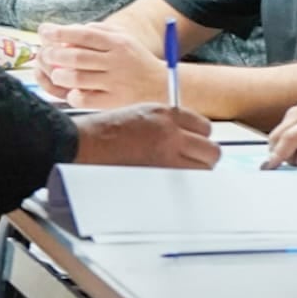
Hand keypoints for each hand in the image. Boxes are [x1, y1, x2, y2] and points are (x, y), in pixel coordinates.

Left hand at [36, 22, 164, 108]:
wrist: (160, 85)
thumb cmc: (134, 58)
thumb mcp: (122, 36)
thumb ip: (97, 30)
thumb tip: (68, 31)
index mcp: (117, 42)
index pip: (83, 35)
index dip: (60, 33)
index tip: (44, 32)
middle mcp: (116, 62)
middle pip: (77, 57)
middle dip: (54, 55)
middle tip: (45, 54)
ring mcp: (114, 83)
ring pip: (77, 79)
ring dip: (59, 75)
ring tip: (56, 73)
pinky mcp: (113, 102)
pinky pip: (85, 99)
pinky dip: (73, 95)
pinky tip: (72, 90)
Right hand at [73, 104, 218, 169]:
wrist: (85, 144)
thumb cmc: (103, 130)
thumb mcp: (139, 113)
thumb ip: (165, 122)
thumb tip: (184, 135)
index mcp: (165, 114)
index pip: (204, 127)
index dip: (200, 137)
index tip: (195, 143)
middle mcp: (171, 133)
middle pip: (211, 150)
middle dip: (205, 157)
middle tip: (194, 160)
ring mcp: (167, 156)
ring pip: (204, 169)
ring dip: (196, 171)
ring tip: (180, 172)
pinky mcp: (160, 175)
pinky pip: (186, 182)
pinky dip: (183, 183)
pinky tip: (170, 181)